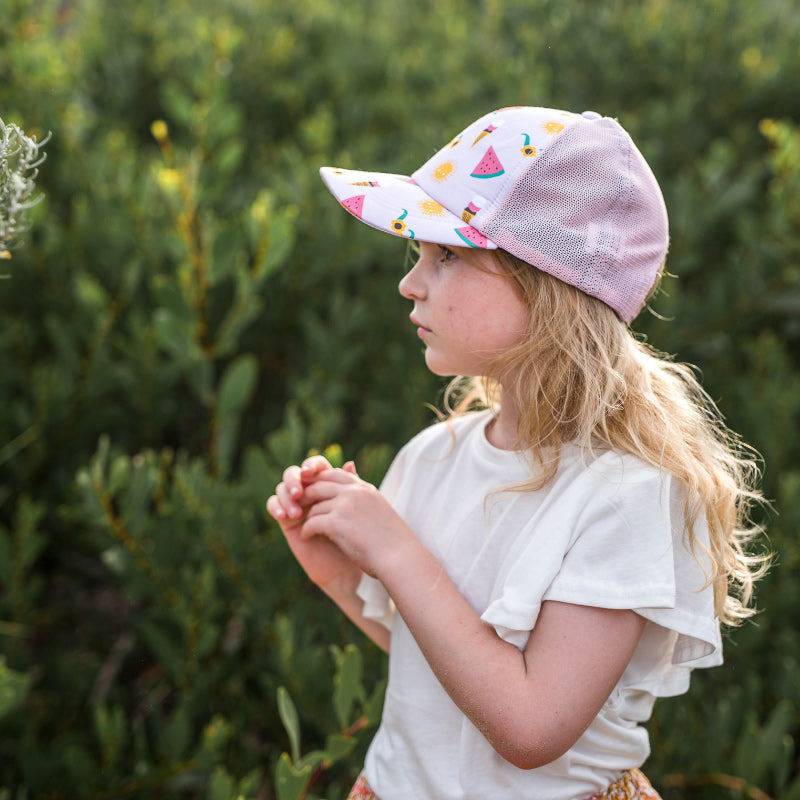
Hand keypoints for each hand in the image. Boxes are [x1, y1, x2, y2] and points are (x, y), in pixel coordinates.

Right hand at [267, 456, 360, 593]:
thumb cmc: (355, 538)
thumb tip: (350, 463)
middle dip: (293, 478)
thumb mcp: (354, 511)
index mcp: (328, 486)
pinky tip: (283, 514)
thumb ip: (350, 487)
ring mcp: (297, 505)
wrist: (347, 568)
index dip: (311, 464)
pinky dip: (275, 505)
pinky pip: (273, 505)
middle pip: (295, 473)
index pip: (315, 466)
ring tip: (295, 512)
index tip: (310, 472)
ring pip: (282, 488)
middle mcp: (310, 494)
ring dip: (286, 495)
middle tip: (299, 490)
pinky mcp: (286, 520)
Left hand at [300, 467, 416, 579]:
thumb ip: (365, 500)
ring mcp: (346, 505)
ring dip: (307, 517)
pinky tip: (306, 538)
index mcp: (366, 489)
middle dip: (306, 496)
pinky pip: (312, 522)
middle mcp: (355, 492)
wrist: (400, 558)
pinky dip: (306, 530)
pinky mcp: (337, 522)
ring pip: (315, 506)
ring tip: (305, 527)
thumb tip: (355, 499)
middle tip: (299, 507)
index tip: (312, 493)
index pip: (336, 474)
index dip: (320, 481)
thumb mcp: (380, 511)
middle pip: (319, 485)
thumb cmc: (393, 541)